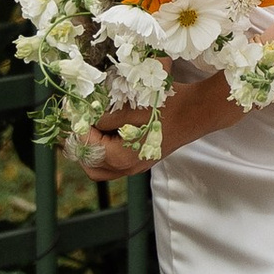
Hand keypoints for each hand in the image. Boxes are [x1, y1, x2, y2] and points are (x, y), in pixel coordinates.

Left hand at [76, 77, 226, 181]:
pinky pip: (115, 164)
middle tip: (83, 122)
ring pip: (102, 168)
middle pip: (90, 166)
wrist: (198, 112)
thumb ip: (104, 117)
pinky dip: (107, 151)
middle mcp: (128, 168)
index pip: (86, 146)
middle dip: (82, 144)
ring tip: (95, 127)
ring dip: (93, 149)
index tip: (75, 109)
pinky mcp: (143, 161)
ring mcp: (137, 167)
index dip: (78, 127)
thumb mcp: (132, 105)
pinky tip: (111, 131)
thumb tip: (86, 119)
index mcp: (122, 156)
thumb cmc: (167, 106)